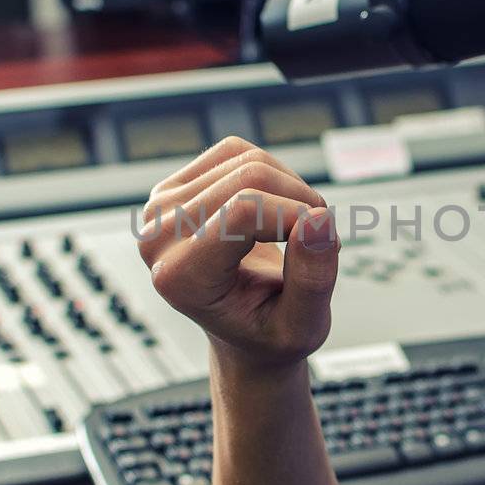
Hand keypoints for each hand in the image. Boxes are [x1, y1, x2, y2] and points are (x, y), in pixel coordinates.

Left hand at [138, 137, 339, 371]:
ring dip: (291, 188)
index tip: (327, 242)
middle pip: (247, 180)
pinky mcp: (175, 186)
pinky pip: (237, 151)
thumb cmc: (271, 332)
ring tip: (302, 230)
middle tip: (323, 236)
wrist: (243, 331)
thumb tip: (320, 220)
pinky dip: (272, 173)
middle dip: (300, 201)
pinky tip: (277, 210)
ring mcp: (161, 208)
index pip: (244, 213)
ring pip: (247, 160)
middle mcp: (157, 239)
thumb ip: (312, 280)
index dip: (298, 215)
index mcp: (181, 280)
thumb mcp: (304, 326)